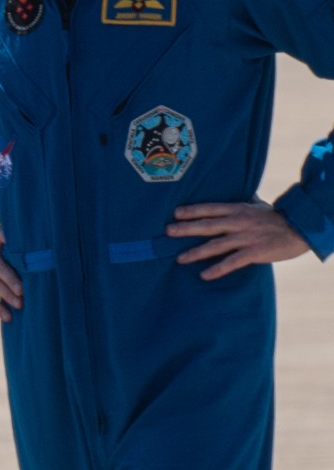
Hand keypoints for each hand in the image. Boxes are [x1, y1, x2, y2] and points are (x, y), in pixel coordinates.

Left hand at [168, 201, 309, 278]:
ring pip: (216, 245)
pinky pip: (232, 262)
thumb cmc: (277, 217)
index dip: (193, 210)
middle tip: (168, 232)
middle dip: (186, 228)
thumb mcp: (257, 205)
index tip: (175, 213)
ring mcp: (246, 237)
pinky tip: (205, 275)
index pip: (211, 208)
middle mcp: (239, 222)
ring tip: (180, 259)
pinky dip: (218, 269)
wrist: (302, 228)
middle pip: (208, 225)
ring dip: (196, 252)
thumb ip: (241, 203)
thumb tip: (231, 193)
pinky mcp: (255, 252)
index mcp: (238, 209)